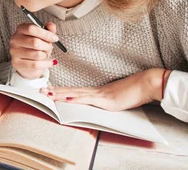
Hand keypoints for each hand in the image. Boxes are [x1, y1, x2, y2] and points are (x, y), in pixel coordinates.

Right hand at [10, 22, 58, 79]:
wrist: (27, 63)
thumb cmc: (35, 47)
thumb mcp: (43, 37)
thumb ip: (48, 30)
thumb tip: (51, 25)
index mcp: (20, 29)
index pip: (31, 29)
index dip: (45, 33)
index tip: (54, 38)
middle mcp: (15, 39)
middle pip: (35, 42)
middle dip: (47, 46)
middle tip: (50, 47)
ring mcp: (14, 52)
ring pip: (37, 54)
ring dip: (45, 55)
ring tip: (45, 55)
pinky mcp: (16, 63)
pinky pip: (35, 65)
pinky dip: (46, 64)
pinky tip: (49, 63)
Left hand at [41, 68, 167, 111]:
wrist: (146, 84)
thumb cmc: (135, 91)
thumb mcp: (118, 98)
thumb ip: (109, 100)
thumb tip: (104, 103)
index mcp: (98, 92)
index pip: (75, 91)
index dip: (62, 91)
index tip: (49, 89)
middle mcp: (96, 92)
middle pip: (71, 91)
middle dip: (55, 91)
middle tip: (41, 90)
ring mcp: (100, 95)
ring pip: (75, 94)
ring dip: (60, 94)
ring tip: (47, 93)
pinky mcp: (106, 100)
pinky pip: (88, 99)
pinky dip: (76, 99)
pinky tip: (67, 98)